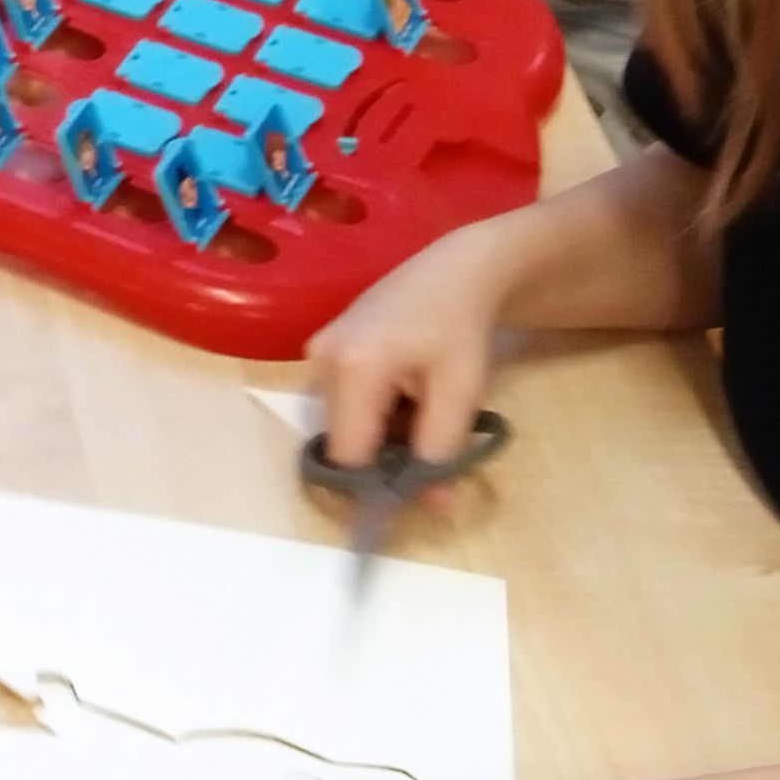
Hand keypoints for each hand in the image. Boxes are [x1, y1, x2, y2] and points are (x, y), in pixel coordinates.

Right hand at [303, 212, 514, 477]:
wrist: (457, 271)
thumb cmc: (462, 329)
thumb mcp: (461, 394)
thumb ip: (441, 453)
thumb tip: (434, 508)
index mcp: (352, 367)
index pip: (348, 455)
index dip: (379, 483)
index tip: (417, 489)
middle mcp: (320, 360)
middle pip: (341, 441)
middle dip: (382, 457)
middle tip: (427, 442)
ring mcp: (316, 352)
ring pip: (341, 425)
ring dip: (378, 435)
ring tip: (418, 410)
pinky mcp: (322, 349)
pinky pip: (341, 403)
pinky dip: (371, 413)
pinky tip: (403, 392)